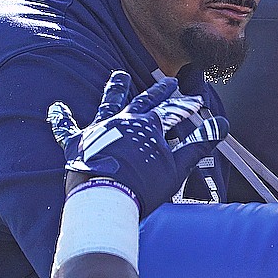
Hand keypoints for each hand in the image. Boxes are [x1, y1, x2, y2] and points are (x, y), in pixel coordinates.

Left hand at [47, 71, 227, 216]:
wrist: (105, 201)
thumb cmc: (143, 186)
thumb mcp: (177, 166)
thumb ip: (199, 143)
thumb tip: (222, 123)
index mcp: (148, 124)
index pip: (173, 110)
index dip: (187, 105)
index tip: (197, 101)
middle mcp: (123, 120)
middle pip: (145, 100)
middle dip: (159, 91)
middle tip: (169, 83)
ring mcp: (99, 129)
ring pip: (108, 103)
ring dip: (115, 89)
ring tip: (119, 76)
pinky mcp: (78, 144)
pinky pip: (67, 128)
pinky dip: (61, 119)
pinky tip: (55, 108)